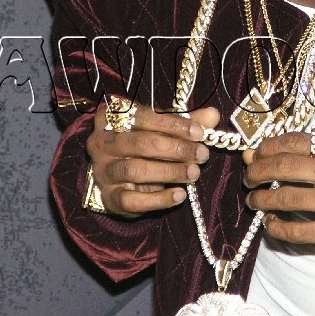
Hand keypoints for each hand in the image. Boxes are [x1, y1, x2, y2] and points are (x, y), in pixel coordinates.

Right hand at [85, 102, 220, 217]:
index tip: (199, 132)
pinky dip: (159, 199)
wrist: (117, 179)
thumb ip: (185, 123)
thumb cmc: (142, 146)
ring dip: (170, 172)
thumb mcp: (160, 129)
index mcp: (111, 117)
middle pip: (140, 143)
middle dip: (176, 149)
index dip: (173, 124)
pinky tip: (180, 194)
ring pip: (136, 170)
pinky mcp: (109, 197)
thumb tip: (212, 115)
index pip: (143, 116)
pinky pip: (133, 200)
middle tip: (202, 154)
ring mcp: (103, 171)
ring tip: (194, 173)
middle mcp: (102, 142)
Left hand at [242, 133, 314, 258]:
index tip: (256, 154)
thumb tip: (257, 152)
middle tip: (248, 178)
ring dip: (261, 199)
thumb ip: (310, 152)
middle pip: (286, 167)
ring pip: (286, 198)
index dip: (267, 147)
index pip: (296, 141)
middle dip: (257, 171)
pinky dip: (276, 227)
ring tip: (254, 200)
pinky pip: (296, 231)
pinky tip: (270, 224)